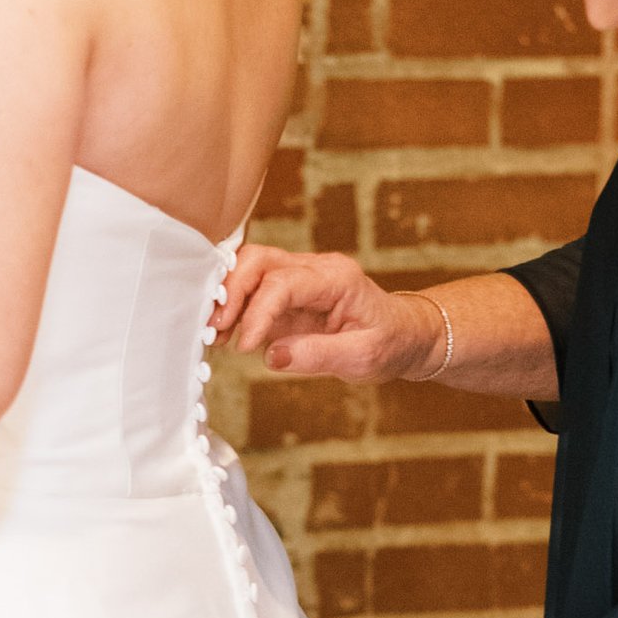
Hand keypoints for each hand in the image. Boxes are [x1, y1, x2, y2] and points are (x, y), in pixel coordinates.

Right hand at [212, 245, 443, 382]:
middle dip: (231, 291)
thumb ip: (319, 355)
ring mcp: (300, 277)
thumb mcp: (363, 357)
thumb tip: (272, 356)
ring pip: (250, 268)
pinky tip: (224, 333)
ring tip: (214, 333)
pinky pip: (253, 288)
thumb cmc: (389, 342)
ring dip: (227, 297)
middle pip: (259, 260)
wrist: (403, 335)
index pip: (283, 283)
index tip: (245, 345)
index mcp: (337, 278)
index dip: (258, 312)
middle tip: (215, 328)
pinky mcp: (288, 293)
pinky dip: (234, 307)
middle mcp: (315, 269)